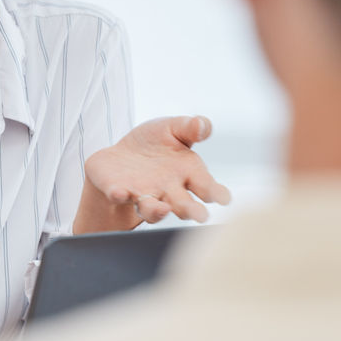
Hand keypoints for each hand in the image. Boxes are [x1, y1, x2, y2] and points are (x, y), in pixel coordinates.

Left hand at [74, 115, 230, 232]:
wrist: (120, 155)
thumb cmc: (153, 145)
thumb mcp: (172, 128)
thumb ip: (189, 127)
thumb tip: (203, 125)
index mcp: (187, 174)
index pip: (206, 187)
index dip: (216, 193)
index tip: (223, 198)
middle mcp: (167, 191)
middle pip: (182, 205)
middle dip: (190, 210)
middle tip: (200, 215)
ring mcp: (142, 194)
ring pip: (151, 208)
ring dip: (156, 210)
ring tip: (161, 209)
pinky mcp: (117, 190)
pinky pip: (118, 195)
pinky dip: (119, 195)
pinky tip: (120, 193)